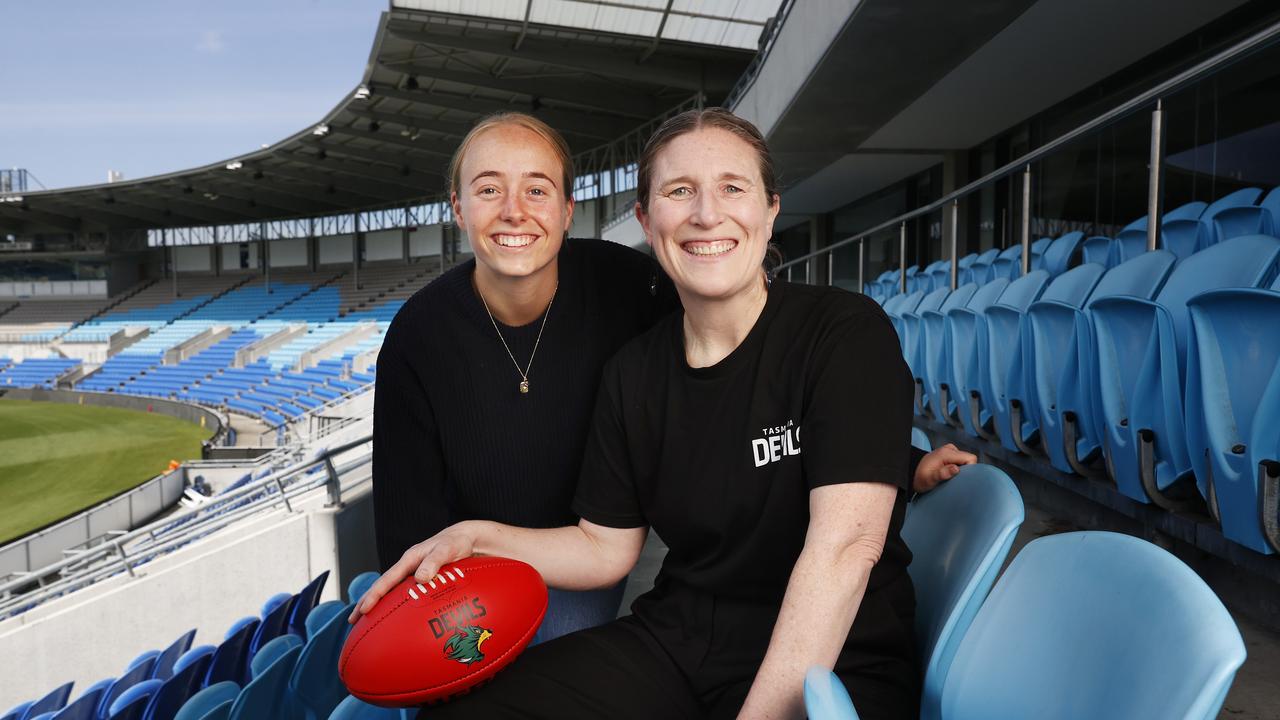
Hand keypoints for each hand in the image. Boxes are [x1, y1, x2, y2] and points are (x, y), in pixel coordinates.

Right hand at [348, 522, 477, 623]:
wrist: (466, 538)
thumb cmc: (456, 542)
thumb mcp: (447, 550)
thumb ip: (434, 562)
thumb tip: (420, 578)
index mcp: (409, 559)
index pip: (387, 580)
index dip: (374, 595)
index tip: (364, 609)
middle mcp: (408, 566)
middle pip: (382, 586)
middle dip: (366, 602)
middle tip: (353, 621)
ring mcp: (414, 573)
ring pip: (391, 591)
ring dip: (378, 605)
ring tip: (366, 622)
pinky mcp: (422, 579)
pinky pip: (404, 593)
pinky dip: (395, 604)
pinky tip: (394, 617)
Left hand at [912, 443, 977, 493]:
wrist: (912, 474)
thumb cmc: (920, 479)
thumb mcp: (930, 480)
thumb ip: (943, 474)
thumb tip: (956, 468)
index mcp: (946, 453)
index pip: (970, 458)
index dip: (970, 469)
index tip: (961, 478)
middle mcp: (949, 448)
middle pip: (968, 458)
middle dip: (965, 470)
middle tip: (954, 479)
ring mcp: (948, 450)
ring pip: (964, 460)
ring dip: (961, 469)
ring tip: (950, 476)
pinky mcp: (948, 454)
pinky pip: (960, 460)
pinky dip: (957, 467)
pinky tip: (949, 473)